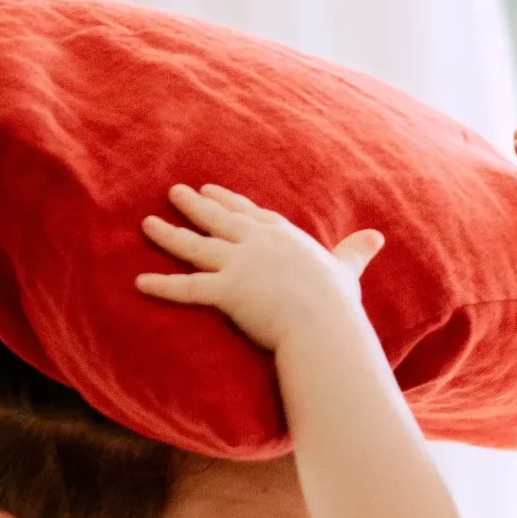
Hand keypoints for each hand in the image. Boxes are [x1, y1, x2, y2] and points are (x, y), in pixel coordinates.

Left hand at [136, 182, 383, 352]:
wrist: (325, 325)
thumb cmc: (337, 304)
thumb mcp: (347, 269)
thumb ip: (356, 252)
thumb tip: (378, 238)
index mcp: (282, 237)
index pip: (250, 214)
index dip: (229, 202)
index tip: (211, 192)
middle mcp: (257, 244)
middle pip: (218, 219)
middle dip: (194, 205)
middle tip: (174, 192)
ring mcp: (240, 265)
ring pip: (195, 245)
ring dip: (168, 234)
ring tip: (146, 224)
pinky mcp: (227, 291)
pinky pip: (186, 288)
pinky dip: (161, 285)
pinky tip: (138, 281)